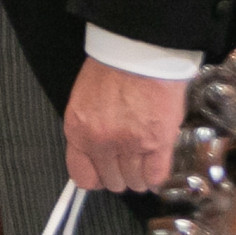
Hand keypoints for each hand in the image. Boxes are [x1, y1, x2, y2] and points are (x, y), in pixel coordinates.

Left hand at [64, 57, 191, 192]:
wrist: (137, 52)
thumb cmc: (111, 69)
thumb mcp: (84, 101)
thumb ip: (88, 130)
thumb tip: (98, 154)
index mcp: (77, 130)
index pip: (82, 176)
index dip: (96, 177)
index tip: (105, 172)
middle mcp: (100, 142)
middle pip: (112, 181)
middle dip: (121, 175)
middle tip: (129, 162)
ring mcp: (129, 145)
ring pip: (134, 182)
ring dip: (140, 176)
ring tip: (145, 160)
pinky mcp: (157, 142)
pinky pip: (156, 176)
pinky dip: (156, 176)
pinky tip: (157, 163)